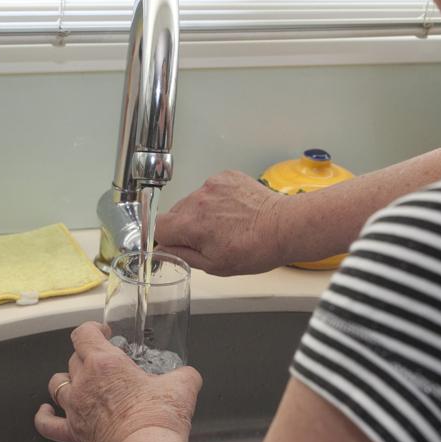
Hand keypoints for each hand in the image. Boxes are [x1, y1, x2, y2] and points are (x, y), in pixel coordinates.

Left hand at [33, 322, 203, 441]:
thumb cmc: (158, 419)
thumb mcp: (182, 386)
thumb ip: (183, 375)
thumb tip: (188, 376)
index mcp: (106, 363)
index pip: (84, 333)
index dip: (93, 329)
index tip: (104, 332)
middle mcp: (84, 382)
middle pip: (74, 358)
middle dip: (88, 355)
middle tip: (105, 361)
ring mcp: (75, 408)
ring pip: (57, 384)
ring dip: (66, 379)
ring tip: (78, 380)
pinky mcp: (74, 434)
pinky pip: (48, 424)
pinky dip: (44, 417)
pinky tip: (46, 412)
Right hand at [155, 170, 287, 275]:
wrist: (283, 227)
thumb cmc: (255, 249)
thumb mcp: (214, 266)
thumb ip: (182, 256)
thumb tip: (163, 251)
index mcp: (191, 224)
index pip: (157, 226)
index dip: (166, 238)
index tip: (176, 243)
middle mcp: (198, 199)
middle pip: (175, 212)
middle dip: (186, 226)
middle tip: (209, 238)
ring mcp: (212, 185)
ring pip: (193, 200)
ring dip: (202, 211)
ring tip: (226, 224)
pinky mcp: (226, 176)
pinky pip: (211, 189)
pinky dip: (217, 199)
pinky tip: (234, 211)